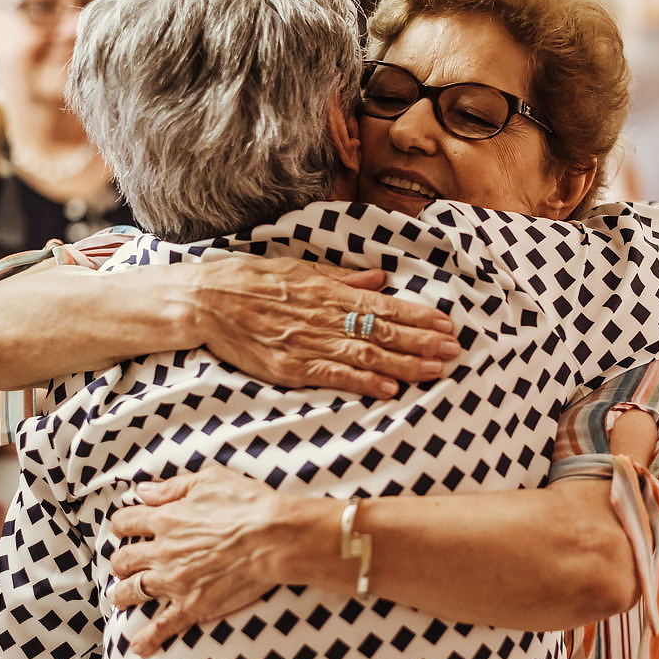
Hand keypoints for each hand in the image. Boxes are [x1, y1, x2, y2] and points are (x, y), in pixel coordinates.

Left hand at [109, 466, 305, 655]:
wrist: (273, 538)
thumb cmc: (248, 505)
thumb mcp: (210, 480)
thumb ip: (173, 487)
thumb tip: (143, 491)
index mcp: (166, 519)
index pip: (126, 522)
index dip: (123, 523)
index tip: (126, 526)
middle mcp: (163, 552)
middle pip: (123, 560)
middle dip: (121, 561)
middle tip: (125, 564)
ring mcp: (174, 581)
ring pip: (132, 591)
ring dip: (123, 594)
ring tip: (123, 596)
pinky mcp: (192, 605)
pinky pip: (162, 626)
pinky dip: (147, 638)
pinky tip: (137, 645)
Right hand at [190, 256, 459, 398]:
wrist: (204, 300)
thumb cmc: (251, 280)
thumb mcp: (299, 269)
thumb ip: (341, 278)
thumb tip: (379, 278)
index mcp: (328, 291)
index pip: (384, 306)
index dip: (418, 318)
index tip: (447, 325)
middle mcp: (324, 316)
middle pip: (382, 332)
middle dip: (422, 343)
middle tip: (455, 351)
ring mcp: (307, 343)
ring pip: (365, 355)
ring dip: (404, 364)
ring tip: (436, 370)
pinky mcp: (289, 367)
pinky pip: (332, 376)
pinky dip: (362, 382)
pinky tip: (389, 389)